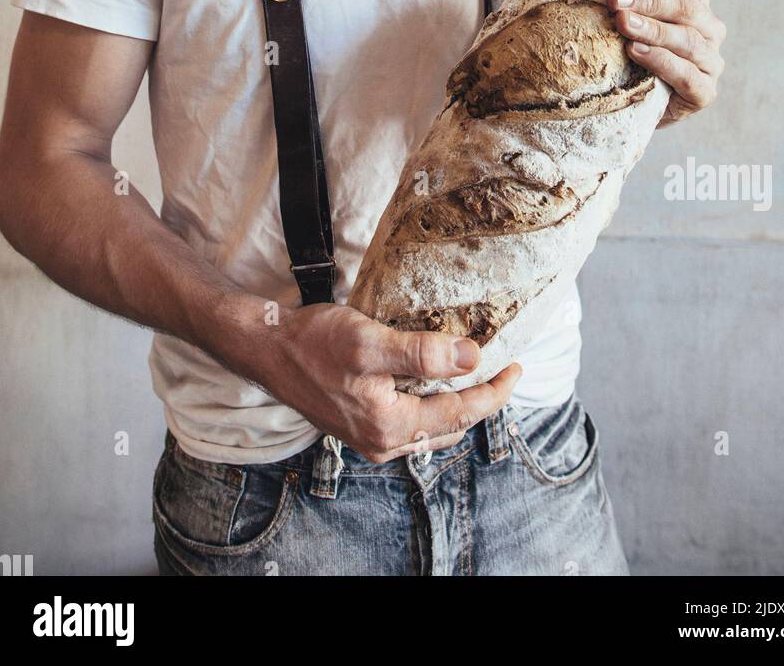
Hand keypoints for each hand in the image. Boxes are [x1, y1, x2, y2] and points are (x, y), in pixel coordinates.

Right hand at [222, 293, 522, 462]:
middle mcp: (383, 441)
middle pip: (450, 425)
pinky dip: (433, 405)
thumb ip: (422, 353)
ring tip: (479, 378)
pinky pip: (411, 421)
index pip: (461, 412)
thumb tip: (473, 358)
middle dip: (482, 401)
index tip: (517, 367)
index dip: (494, 391)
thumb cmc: (313, 343)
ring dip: (459, 405)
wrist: (266, 349)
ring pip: (431, 427)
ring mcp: (370, 437)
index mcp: (390, 426)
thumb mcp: (371, 342)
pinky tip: (435, 383)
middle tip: (506, 372)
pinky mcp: (359, 424)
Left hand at [607, 0, 725, 127]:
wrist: (623, 92)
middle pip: (686, 6)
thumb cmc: (629, 34)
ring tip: (622, 23)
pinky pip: (688, 76)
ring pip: (687, 40)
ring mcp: (710, 62)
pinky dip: (662, 62)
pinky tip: (636, 52)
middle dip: (649, 0)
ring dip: (653, 29)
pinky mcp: (703, 93)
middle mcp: (710, 28)